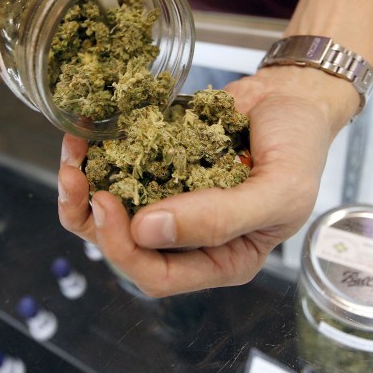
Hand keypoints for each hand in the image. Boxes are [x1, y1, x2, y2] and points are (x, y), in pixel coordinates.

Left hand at [58, 66, 357, 296]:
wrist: (293, 96)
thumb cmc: (299, 148)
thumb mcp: (278, 191)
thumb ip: (220, 218)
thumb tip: (148, 230)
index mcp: (222, 257)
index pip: (159, 275)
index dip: (125, 250)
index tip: (107, 206)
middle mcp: (188, 235)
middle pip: (125, 247)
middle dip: (93, 219)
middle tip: (78, 180)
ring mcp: (169, 198)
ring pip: (111, 212)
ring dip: (83, 189)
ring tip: (72, 157)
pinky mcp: (156, 164)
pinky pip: (118, 170)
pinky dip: (96, 156)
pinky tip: (84, 137)